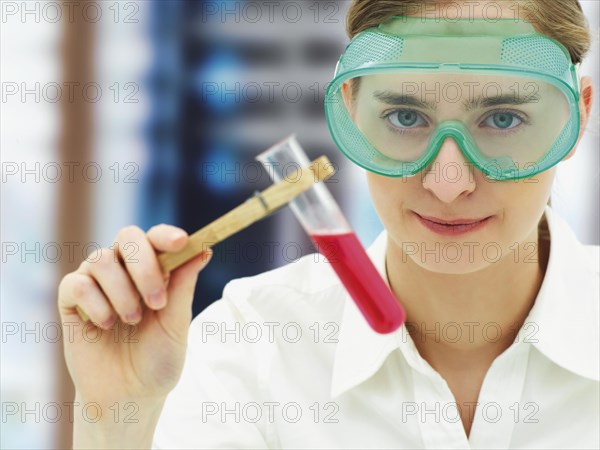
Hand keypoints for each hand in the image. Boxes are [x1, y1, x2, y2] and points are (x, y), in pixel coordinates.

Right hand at [58, 224, 211, 405]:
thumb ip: (183, 287)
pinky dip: (95, 304)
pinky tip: (105, 325)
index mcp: (153, 269)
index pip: (155, 238)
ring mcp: (96, 282)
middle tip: (157, 301)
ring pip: (101, 259)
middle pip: (127, 238)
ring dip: (121, 291)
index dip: (166, 235)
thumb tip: (204, 250)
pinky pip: (77, 283)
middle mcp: (123, 269)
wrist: (128, 396)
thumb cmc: (157, 358)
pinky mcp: (71, 301)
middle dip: (144, 265)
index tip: (181, 242)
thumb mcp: (176, 324)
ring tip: (133, 321)